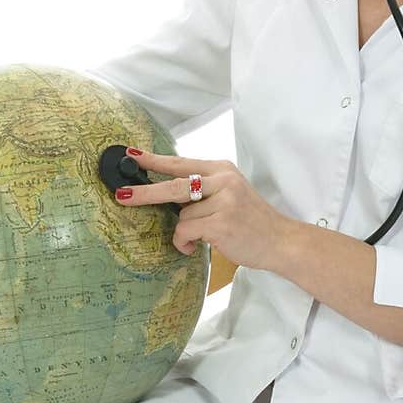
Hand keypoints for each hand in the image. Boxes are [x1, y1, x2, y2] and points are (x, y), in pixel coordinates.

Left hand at [113, 148, 290, 271]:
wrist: (280, 241)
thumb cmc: (251, 222)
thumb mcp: (231, 195)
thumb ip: (204, 190)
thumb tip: (166, 194)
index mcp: (222, 170)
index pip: (181, 163)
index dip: (154, 160)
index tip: (131, 155)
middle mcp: (223, 180)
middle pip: (173, 184)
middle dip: (144, 192)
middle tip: (121, 195)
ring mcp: (223, 201)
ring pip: (181, 216)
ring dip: (183, 232)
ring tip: (199, 240)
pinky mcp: (221, 222)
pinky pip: (186, 232)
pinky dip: (185, 243)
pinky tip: (196, 248)